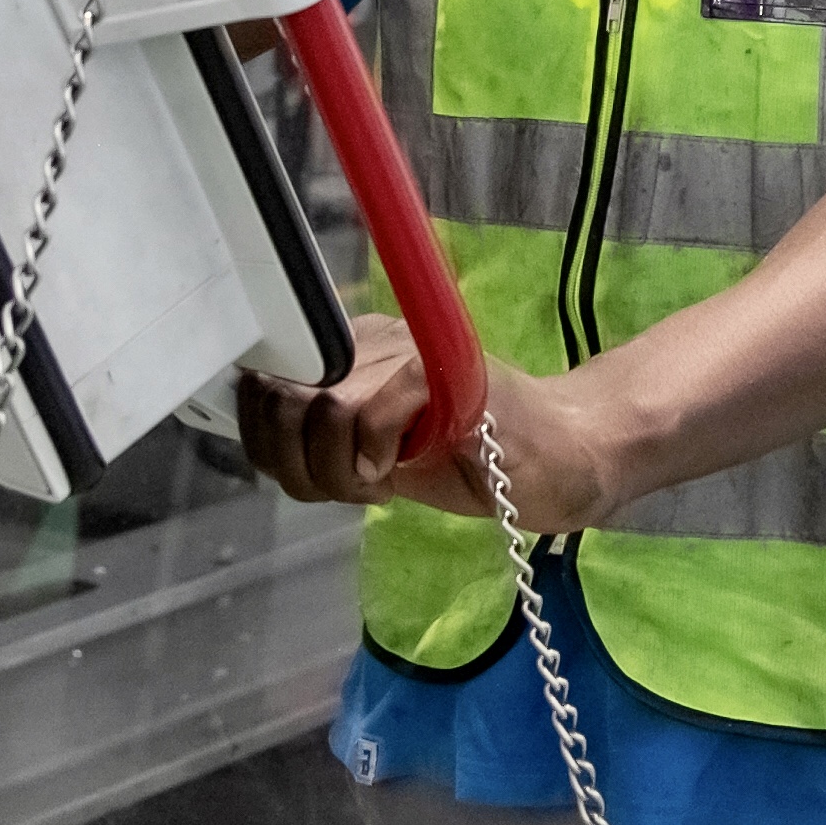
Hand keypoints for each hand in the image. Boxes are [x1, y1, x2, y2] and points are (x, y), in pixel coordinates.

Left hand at [240, 321, 627, 531]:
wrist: (564, 455)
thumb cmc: (475, 461)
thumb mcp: (380, 459)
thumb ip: (324, 444)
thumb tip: (261, 436)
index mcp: (353, 352)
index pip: (266, 387)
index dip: (267, 440)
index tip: (309, 476)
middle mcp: (373, 337)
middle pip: (285, 398)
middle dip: (303, 464)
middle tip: (352, 487)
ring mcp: (409, 346)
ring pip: (324, 406)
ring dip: (340, 468)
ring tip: (378, 483)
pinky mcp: (440, 366)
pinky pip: (369, 412)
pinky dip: (373, 457)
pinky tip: (397, 475)